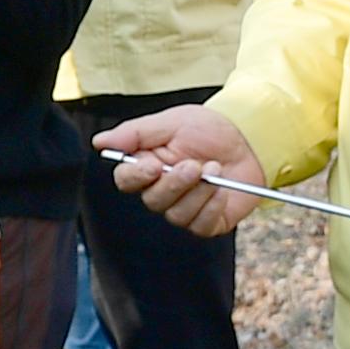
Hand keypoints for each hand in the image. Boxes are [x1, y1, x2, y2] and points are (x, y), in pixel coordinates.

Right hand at [98, 106, 263, 236]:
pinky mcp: (207, 222)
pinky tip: (222, 188)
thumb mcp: (171, 122)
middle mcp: (162, 190)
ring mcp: (185, 208)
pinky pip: (200, 225)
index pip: (126, 181)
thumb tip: (99, 142)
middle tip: (195, 164)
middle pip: (152, 201)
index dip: (136, 177)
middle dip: (175, 184)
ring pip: (177, 215)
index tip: (153, 165)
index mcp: (147, 166)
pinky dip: (212, 206)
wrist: (250, 138)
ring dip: (199, 192)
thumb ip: (135, 133)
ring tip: (214, 168)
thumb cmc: (208, 128)